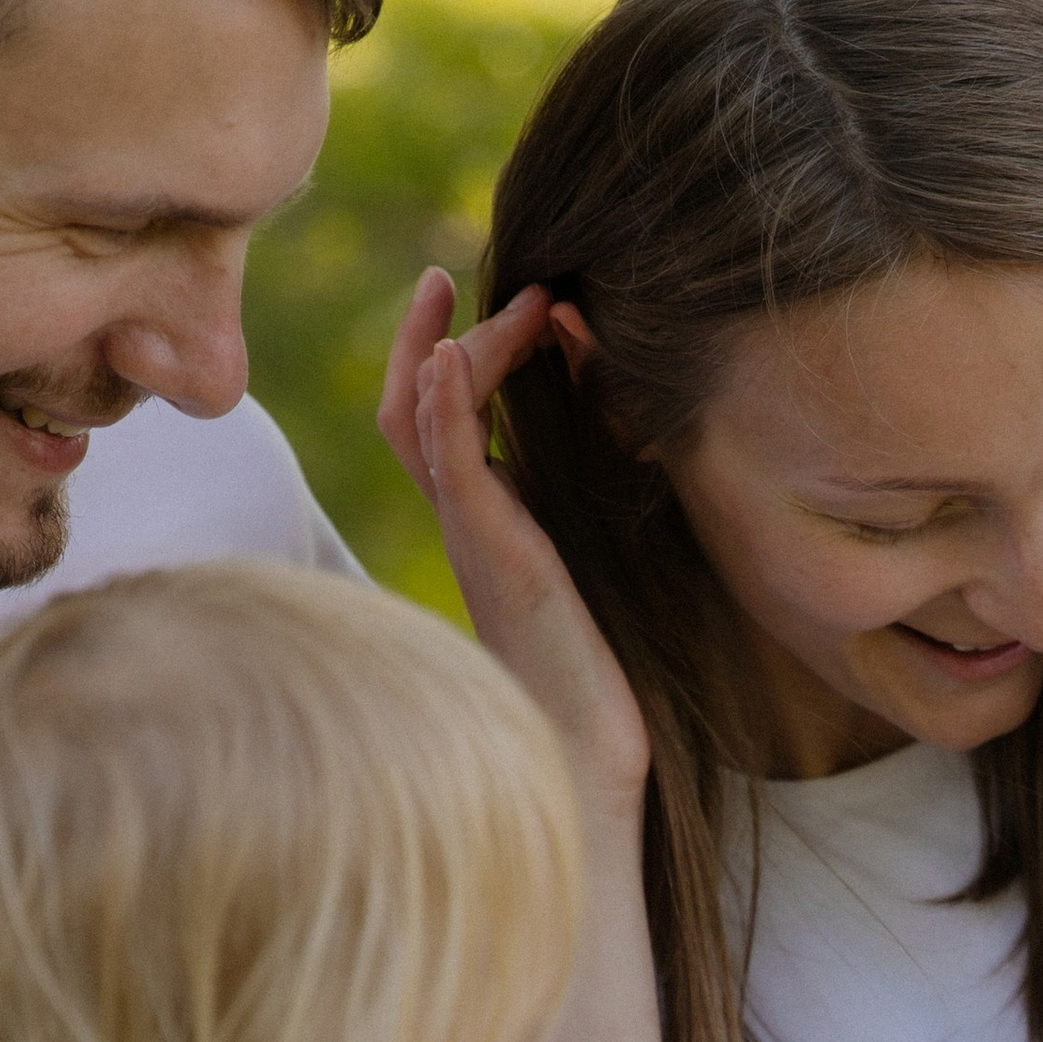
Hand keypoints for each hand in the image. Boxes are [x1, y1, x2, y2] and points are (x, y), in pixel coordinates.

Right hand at [378, 268, 649, 816]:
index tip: (514, 297)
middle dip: (434, 332)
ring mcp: (474, 541)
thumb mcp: (610, 558)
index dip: (459, 348)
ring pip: (424, 423)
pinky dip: (449, 405)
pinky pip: (452, 468)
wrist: (595, 763)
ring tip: (491, 300)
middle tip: (466, 278)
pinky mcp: (499, 560)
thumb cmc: (610, 676)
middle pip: (412, 407)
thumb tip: (630, 410)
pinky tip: (458, 353)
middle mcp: (468, 527)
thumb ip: (604, 492)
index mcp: (489, 525)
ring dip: (452, 348)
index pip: (441, 418)